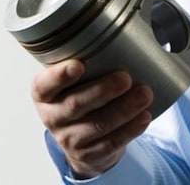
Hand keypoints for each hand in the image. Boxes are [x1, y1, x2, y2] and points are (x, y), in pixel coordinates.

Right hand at [32, 60, 153, 177]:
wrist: (83, 141)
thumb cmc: (81, 99)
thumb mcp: (74, 82)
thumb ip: (87, 63)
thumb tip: (125, 36)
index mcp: (44, 94)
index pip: (44, 86)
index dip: (59, 76)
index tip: (77, 65)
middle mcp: (53, 117)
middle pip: (75, 105)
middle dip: (103, 90)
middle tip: (125, 78)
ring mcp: (70, 139)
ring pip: (98, 125)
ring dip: (124, 109)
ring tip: (145, 94)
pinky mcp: (89, 154)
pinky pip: (111, 142)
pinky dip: (130, 129)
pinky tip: (144, 116)